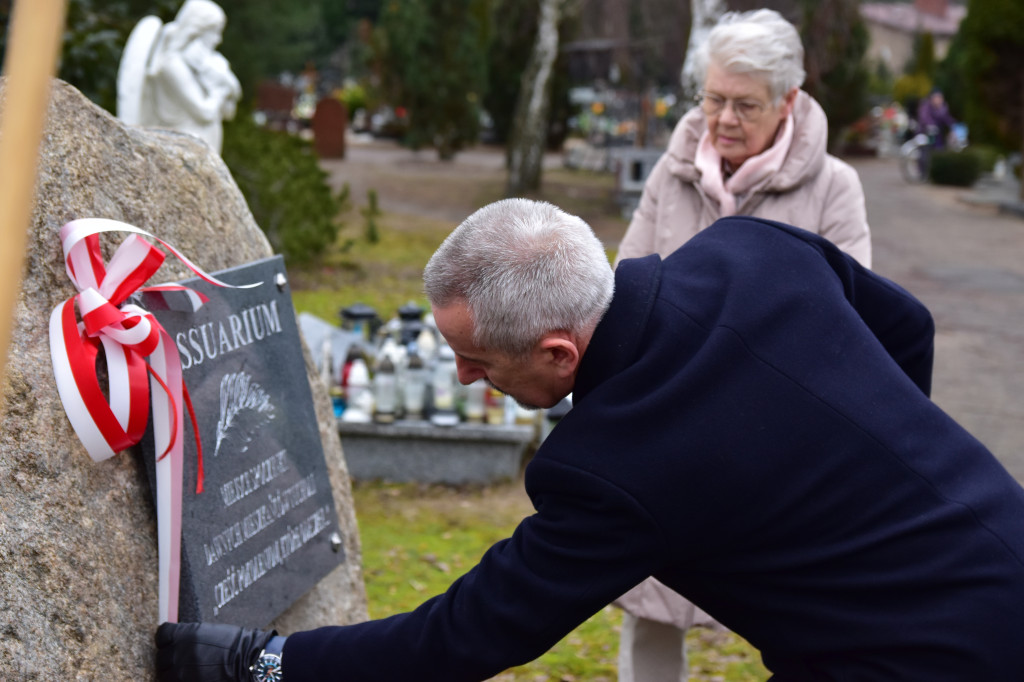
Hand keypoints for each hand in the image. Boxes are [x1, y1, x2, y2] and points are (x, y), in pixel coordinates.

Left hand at [155, 621, 275, 681]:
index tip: (170, 642)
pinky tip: (191, 677)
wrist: (248, 660)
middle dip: (169, 658)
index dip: (166, 639)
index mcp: (184, 634)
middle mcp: (179, 653)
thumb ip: (189, 635)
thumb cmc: (234, 643)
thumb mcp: (209, 631)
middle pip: (161, 657)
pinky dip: (180, 681)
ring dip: (173, 673)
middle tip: (181, 659)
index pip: (162, 635)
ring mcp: (181, 672)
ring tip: (186, 671)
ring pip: (164, 675)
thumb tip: (177, 641)